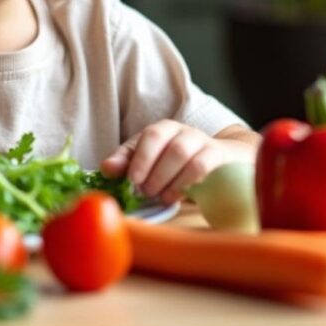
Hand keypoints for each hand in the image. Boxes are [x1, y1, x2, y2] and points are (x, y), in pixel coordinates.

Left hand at [100, 121, 257, 204]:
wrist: (220, 164)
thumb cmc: (175, 163)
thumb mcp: (149, 161)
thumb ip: (126, 163)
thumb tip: (106, 168)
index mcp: (163, 129)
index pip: (150, 135)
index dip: (140, 157)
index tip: (131, 179)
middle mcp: (183, 131)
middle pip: (166, 145)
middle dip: (153, 172)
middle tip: (143, 192)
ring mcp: (202, 142)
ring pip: (182, 154)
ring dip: (167, 178)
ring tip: (158, 195)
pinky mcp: (217, 156)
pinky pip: (202, 166)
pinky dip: (185, 183)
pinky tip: (174, 196)